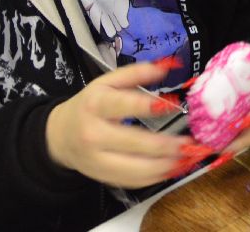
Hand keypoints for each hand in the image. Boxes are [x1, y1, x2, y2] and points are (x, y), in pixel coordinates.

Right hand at [45, 58, 191, 188]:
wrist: (60, 136)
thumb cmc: (89, 105)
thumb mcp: (107, 82)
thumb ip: (136, 73)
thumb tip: (167, 66)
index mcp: (96, 105)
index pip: (124, 106)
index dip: (149, 106)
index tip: (173, 105)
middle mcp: (94, 135)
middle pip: (135, 144)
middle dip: (167, 145)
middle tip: (190, 142)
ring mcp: (97, 160)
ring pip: (136, 170)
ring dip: (167, 166)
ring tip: (187, 157)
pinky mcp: (103, 177)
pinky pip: (133, 182)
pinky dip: (156, 178)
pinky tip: (172, 169)